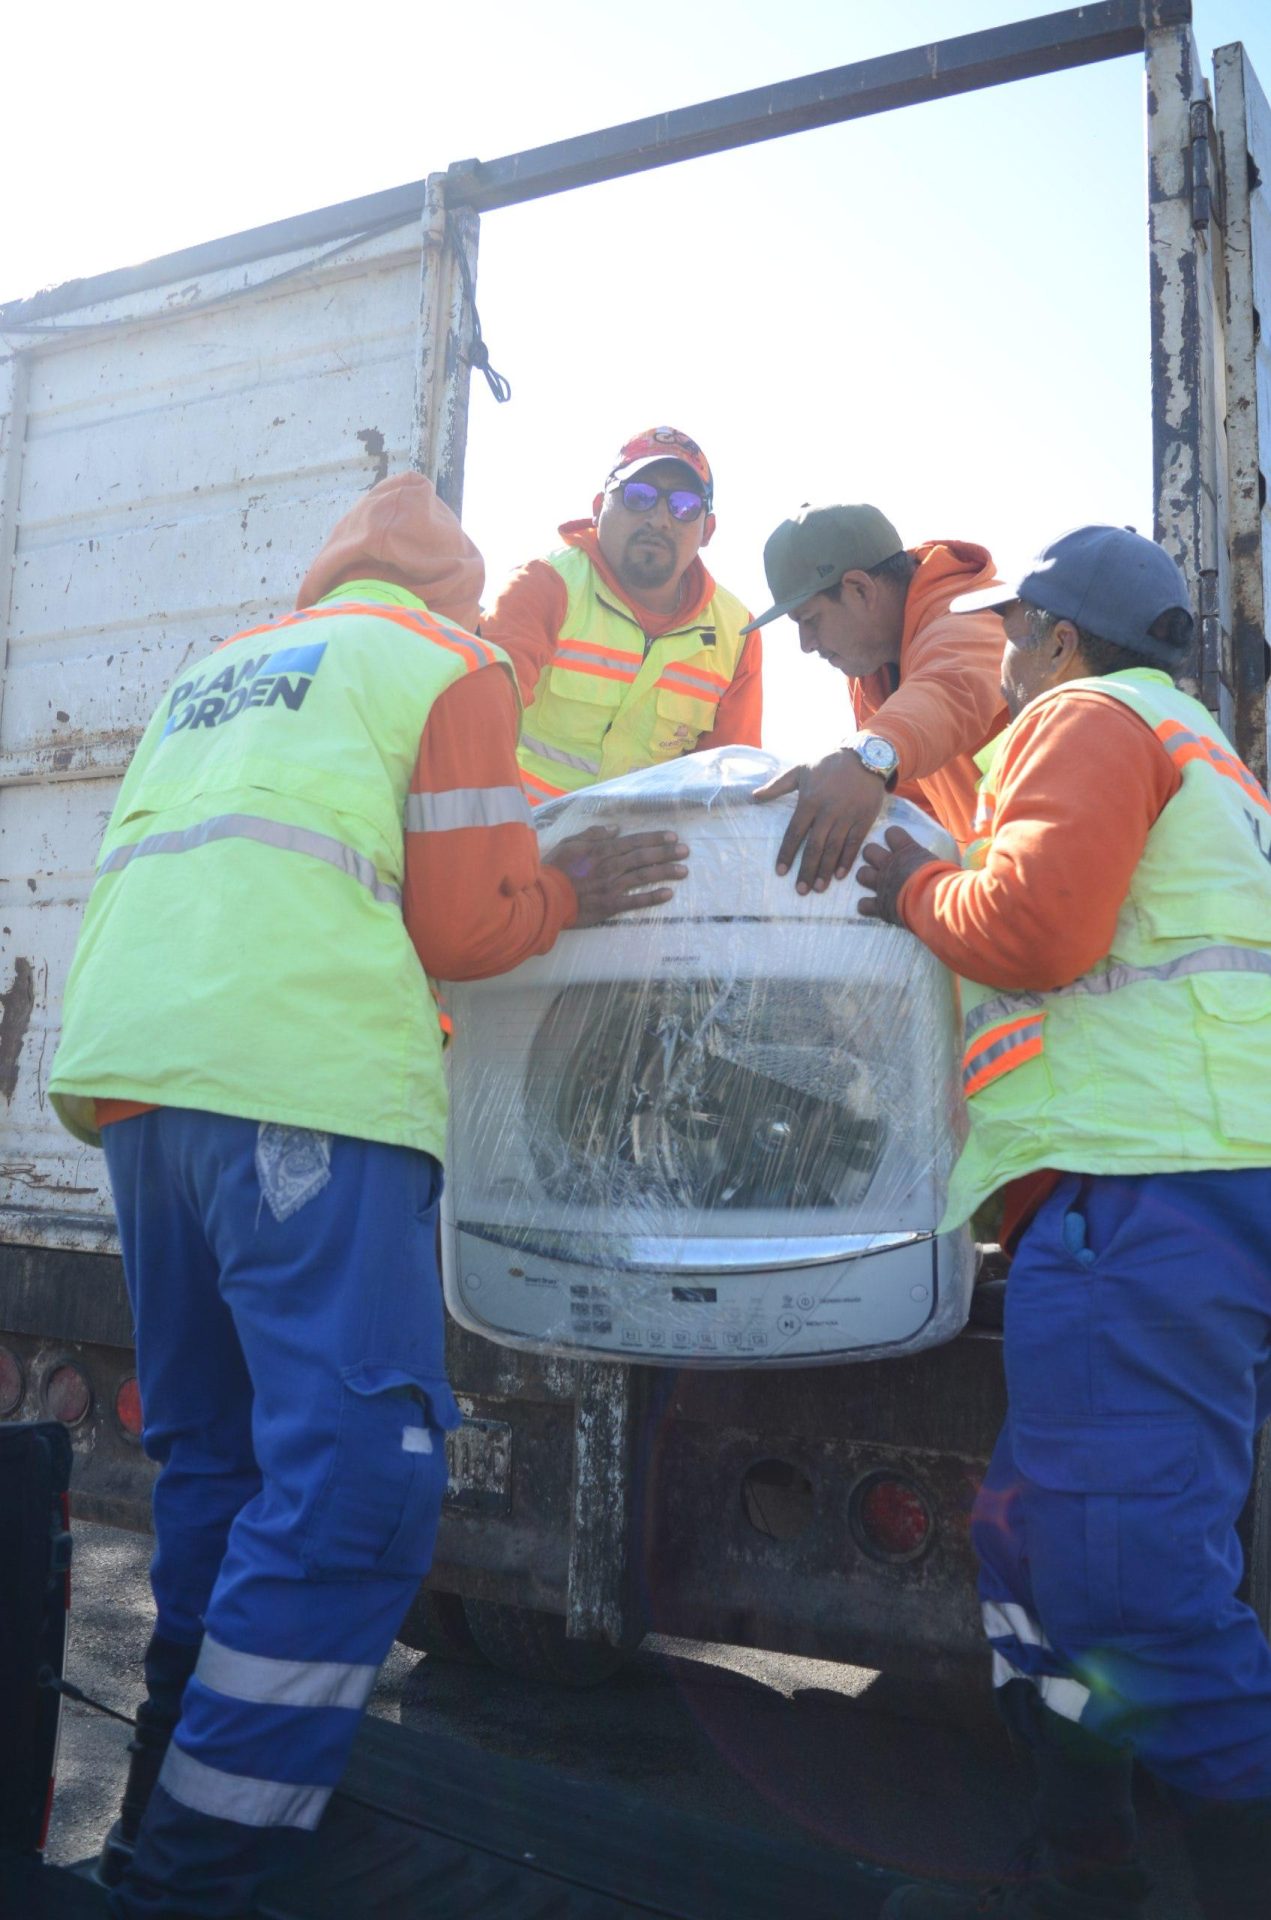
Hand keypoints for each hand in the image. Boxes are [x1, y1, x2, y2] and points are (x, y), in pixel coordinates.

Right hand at [547, 825, 688, 927]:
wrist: (544, 897)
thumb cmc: (553, 870)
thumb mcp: (568, 844)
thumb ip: (592, 834)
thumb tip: (614, 829)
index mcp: (601, 850)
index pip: (634, 841)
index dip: (654, 838)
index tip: (672, 836)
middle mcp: (610, 866)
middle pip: (643, 856)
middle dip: (667, 852)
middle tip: (685, 851)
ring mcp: (612, 886)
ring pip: (644, 876)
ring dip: (665, 872)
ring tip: (683, 870)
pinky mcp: (610, 905)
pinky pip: (635, 900)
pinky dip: (653, 897)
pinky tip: (668, 894)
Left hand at [753, 748, 887, 893]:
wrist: (865, 757)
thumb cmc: (829, 764)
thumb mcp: (801, 770)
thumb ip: (777, 785)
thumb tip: (753, 796)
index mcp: (810, 800)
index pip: (795, 832)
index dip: (787, 853)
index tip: (781, 872)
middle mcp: (828, 811)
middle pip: (815, 846)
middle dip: (807, 869)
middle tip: (800, 890)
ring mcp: (847, 816)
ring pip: (834, 848)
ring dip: (826, 870)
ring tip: (818, 888)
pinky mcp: (864, 819)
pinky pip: (854, 844)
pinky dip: (847, 860)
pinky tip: (840, 876)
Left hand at [856, 827, 938, 924]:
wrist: (935, 902)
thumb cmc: (944, 881)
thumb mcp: (941, 864)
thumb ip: (934, 862)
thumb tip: (951, 862)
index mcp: (906, 851)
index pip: (892, 832)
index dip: (893, 836)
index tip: (896, 841)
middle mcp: (889, 865)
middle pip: (868, 851)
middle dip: (872, 855)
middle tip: (880, 862)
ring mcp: (881, 884)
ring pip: (861, 874)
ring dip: (866, 877)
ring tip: (874, 882)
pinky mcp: (879, 904)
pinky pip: (863, 904)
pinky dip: (866, 906)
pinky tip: (872, 906)